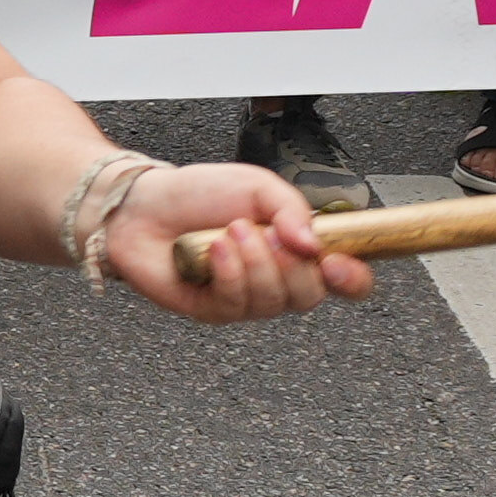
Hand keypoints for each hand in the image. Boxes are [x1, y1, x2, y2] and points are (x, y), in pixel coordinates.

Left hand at [112, 161, 369, 319]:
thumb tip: (314, 244)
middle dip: (291, 265)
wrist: (143, 206)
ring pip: (273, 302)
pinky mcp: (213, 310)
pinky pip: (235, 303)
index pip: (345, 280)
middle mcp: (277, 280)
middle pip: (310, 296)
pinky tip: (213, 249)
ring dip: (255, 262)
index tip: (336, 263)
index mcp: (297, 250)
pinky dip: (228, 272)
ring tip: (230, 231)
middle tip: (266, 232)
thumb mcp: (256, 185)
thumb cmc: (200, 194)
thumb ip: (292, 209)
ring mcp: (245, 299)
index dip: (352, 279)